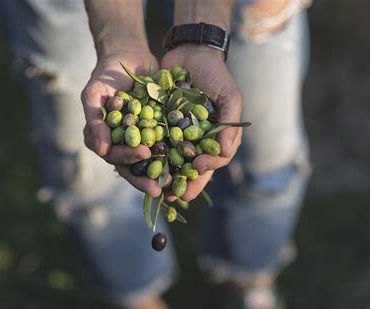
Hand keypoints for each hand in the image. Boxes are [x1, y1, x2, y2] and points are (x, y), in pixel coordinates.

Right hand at [80, 52, 165, 196]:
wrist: (128, 55)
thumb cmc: (106, 74)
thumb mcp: (94, 93)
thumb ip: (95, 120)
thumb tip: (100, 150)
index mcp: (103, 138)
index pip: (113, 155)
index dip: (127, 158)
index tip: (144, 154)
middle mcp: (120, 142)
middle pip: (131, 165)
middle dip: (145, 177)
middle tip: (160, 187)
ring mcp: (138, 138)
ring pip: (148, 161)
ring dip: (160, 173)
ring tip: (175, 184)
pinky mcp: (155, 131)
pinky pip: (164, 146)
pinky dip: (173, 156)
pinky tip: (186, 163)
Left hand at [161, 45, 243, 200]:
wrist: (191, 52)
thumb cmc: (216, 75)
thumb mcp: (230, 96)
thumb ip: (230, 124)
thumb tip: (227, 154)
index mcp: (214, 138)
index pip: (213, 161)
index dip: (205, 169)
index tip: (197, 169)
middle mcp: (195, 140)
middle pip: (188, 167)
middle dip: (181, 182)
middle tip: (172, 196)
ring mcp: (176, 133)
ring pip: (169, 160)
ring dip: (162, 174)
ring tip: (154, 186)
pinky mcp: (158, 124)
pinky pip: (153, 141)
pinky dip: (147, 153)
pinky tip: (139, 162)